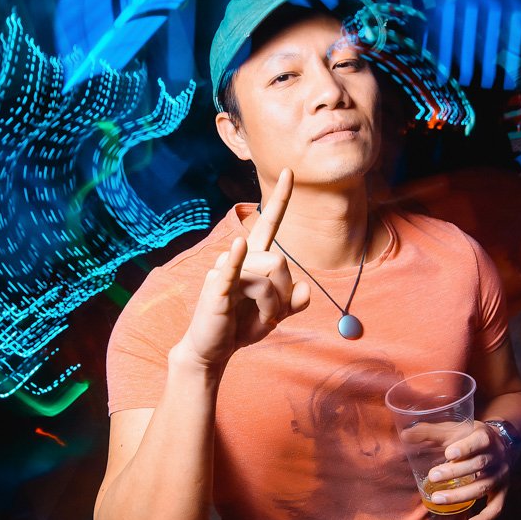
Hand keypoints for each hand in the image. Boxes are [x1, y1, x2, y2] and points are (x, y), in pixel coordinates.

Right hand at [178, 168, 309, 369]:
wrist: (213, 348)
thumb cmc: (241, 326)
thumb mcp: (274, 315)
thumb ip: (293, 302)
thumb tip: (306, 290)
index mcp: (254, 259)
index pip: (270, 223)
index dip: (281, 199)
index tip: (289, 171)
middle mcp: (240, 257)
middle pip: (281, 263)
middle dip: (284, 295)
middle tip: (273, 316)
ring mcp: (226, 270)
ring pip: (268, 279)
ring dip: (272, 307)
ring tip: (259, 321)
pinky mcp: (218, 287)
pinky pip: (234, 271)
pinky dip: (238, 260)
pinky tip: (239, 247)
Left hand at [425, 421, 511, 519]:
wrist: (501, 444)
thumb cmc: (469, 437)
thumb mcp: (454, 429)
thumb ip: (430, 431)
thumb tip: (404, 435)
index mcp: (485, 437)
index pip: (478, 442)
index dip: (465, 448)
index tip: (449, 453)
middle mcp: (496, 457)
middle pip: (477, 465)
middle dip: (454, 472)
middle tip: (432, 477)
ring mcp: (500, 476)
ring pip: (482, 487)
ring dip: (460, 495)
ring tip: (436, 499)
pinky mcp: (502, 491)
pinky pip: (497, 507)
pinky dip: (485, 518)